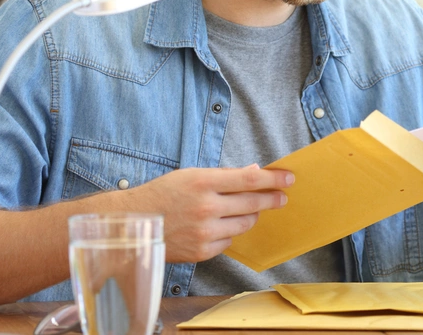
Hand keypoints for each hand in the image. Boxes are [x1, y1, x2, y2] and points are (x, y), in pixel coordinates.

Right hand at [133, 164, 291, 262]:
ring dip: (251, 215)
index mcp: (203, 183)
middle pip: (253, 203)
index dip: (273, 179)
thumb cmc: (162, 195)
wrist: (133, 225)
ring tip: (248, 209)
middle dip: (272, 198)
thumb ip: (224, 176)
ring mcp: (205, 232)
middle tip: (282, 196)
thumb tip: (255, 171)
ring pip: (245, 223)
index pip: (249, 179)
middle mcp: (206, 208)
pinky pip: (229, 241)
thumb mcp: (191, 175)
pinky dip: (230, 232)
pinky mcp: (203, 251)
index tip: (288, 178)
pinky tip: (220, 225)